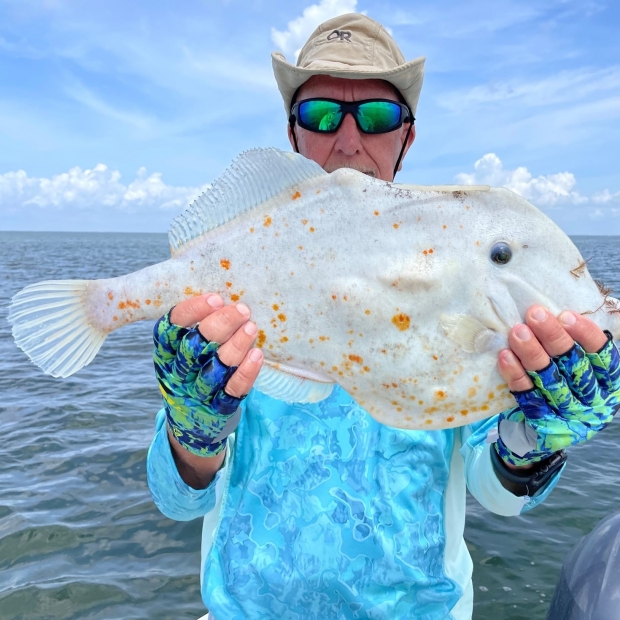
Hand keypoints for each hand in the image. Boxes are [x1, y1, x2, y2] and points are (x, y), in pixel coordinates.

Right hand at [153, 293, 262, 456]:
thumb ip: (196, 326)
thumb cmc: (191, 371)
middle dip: (220, 325)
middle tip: (242, 309)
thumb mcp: (181, 350)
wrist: (190, 422)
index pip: (169, 329)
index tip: (215, 299)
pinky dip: (246, 373)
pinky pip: (232, 391)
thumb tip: (226, 298)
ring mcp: (197, 393)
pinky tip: (257, 355)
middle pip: (194, 348)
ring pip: (215, 369)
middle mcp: (177, 373)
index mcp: (165, 353)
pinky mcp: (217, 409)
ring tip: (252, 327)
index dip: (191, 312)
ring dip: (235, 347)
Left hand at [495, 305, 619, 467]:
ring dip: (532, 353)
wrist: (544, 432)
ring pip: (550, 380)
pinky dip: (515, 374)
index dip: (586, 334)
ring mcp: (567, 413)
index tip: (565, 315)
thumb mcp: (584, 369)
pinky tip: (505, 356)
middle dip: (553, 337)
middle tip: (534, 314)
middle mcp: (593, 400)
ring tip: (517, 332)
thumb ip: (581, 346)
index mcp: (609, 383)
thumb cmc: (566, 387)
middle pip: (574, 365)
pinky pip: (527, 395)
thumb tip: (575, 312)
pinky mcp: (542, 422)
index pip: (604, 356)